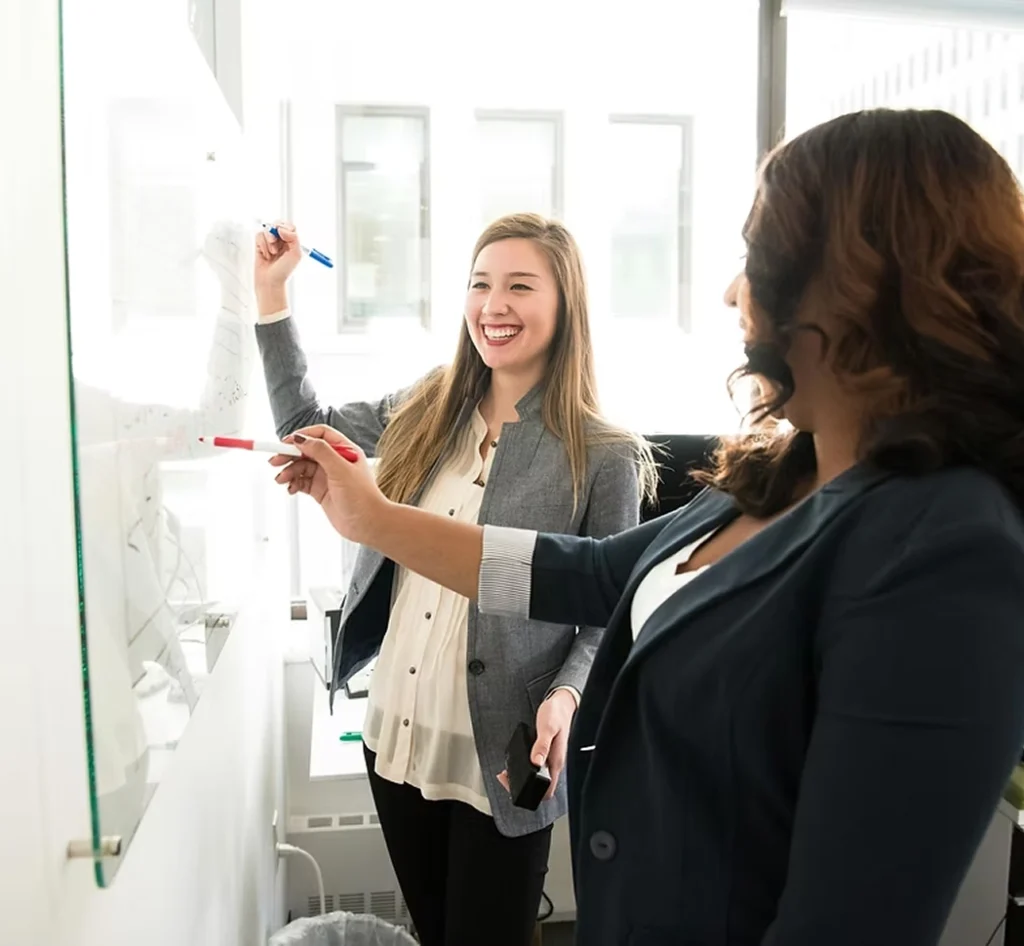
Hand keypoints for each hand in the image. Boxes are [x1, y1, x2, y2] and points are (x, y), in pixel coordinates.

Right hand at [254, 220, 301, 302]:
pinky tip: (265, 255)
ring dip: (269, 241)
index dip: (286, 227)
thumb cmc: (284, 271)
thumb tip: (281, 228)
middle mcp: (282, 241)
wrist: (270, 281)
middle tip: (276, 242)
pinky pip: (259, 235)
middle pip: (278, 224)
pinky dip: (262, 245)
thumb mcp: (296, 254)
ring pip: (268, 230)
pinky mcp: (260, 245)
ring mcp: (270, 242)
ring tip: (272, 253)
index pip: (290, 226)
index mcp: (292, 242)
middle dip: (276, 231)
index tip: (283, 235)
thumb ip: (293, 238)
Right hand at [270, 425, 388, 544]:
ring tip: (281, 480)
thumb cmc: (362, 497)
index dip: (303, 436)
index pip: (320, 435)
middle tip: (274, 461)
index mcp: (345, 450)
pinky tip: (290, 489)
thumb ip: (321, 452)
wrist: (368, 525)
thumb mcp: (340, 469)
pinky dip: (293, 483)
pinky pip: (302, 482)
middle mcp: (335, 461)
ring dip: (289, 471)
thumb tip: (301, 438)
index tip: (286, 442)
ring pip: (301, 467)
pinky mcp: (320, 491)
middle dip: (289, 454)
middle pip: (307, 450)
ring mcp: (327, 476)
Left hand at [497, 689, 577, 801]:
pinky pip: (535, 767)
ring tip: (506, 773)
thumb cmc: (557, 714)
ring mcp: (550, 759)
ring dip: (521, 779)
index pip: (547, 790)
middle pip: (540, 788)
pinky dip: (523, 768)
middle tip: (505, 778)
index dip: (531, 794)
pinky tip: (515, 762)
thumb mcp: (547, 728)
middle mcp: (554, 763)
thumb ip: (542, 745)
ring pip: (536, 778)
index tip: (514, 785)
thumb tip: (536, 762)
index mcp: (556, 761)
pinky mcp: (545, 753)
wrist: (562, 703)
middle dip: (521, 787)